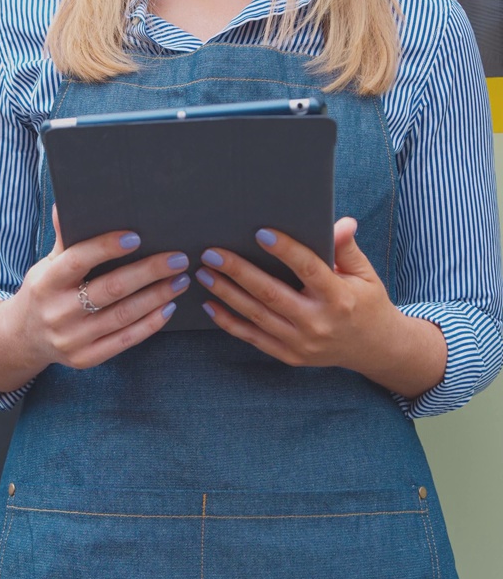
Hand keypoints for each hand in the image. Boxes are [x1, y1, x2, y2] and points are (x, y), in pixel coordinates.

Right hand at [0, 206, 189, 376]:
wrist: (23, 338)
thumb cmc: (44, 291)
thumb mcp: (46, 264)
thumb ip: (64, 238)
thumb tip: (66, 202)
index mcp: (47, 282)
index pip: (78, 261)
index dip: (106, 248)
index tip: (136, 236)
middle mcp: (58, 311)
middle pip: (110, 289)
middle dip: (148, 272)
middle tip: (177, 259)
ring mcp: (72, 339)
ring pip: (123, 315)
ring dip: (157, 296)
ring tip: (180, 280)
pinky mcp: (86, 358)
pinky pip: (125, 340)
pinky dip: (150, 323)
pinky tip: (168, 307)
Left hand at [194, 218, 446, 396]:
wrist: (374, 348)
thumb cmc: (366, 302)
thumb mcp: (365, 273)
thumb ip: (347, 248)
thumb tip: (341, 222)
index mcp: (339, 298)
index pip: (308, 269)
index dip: (285, 250)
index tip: (260, 232)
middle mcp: (318, 323)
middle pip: (271, 294)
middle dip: (238, 271)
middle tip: (212, 253)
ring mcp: (302, 343)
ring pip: (257, 316)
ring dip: (226, 293)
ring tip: (204, 273)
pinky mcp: (290, 356)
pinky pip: (253, 338)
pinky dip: (229, 322)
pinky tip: (210, 305)